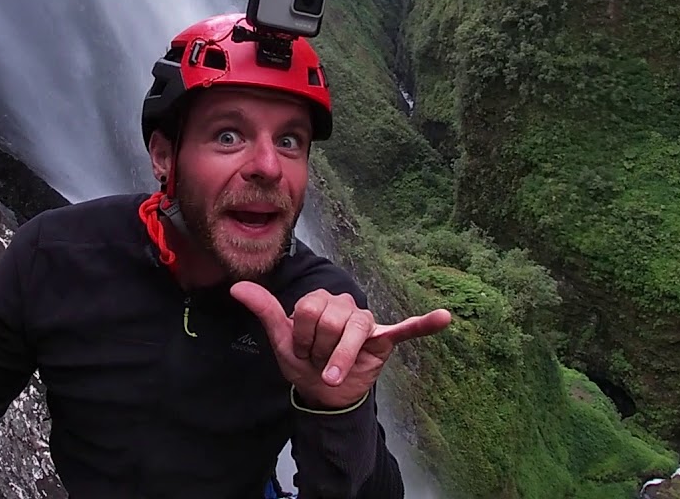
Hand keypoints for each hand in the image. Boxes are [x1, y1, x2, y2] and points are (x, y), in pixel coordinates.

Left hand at [230, 283, 450, 408]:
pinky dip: (423, 325)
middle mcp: (346, 305)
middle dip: (318, 350)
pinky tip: (443, 318)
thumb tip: (235, 286)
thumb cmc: (303, 362)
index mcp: (321, 300)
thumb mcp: (280, 339)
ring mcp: (366, 322)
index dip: (300, 337)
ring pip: (352, 331)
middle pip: (329, 320)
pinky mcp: (384, 339)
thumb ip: (264, 310)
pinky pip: (406, 330)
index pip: (307, 309)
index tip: (300, 351)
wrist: (323, 394)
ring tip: (333, 374)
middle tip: (318, 362)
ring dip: (339, 359)